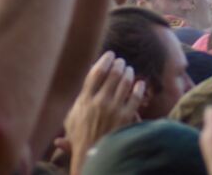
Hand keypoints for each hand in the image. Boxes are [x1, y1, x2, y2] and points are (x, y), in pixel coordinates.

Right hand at [62, 51, 145, 172]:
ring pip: (125, 82)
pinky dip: (139, 87)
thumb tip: (83, 81)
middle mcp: (100, 102)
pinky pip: (136, 97)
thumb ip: (76, 101)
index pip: (96, 73)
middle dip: (119, 64)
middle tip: (121, 62)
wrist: (92, 156)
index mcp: (85, 100)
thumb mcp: (71, 119)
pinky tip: (140, 84)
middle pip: (113, 74)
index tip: (110, 55)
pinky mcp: (126, 117)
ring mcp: (114, 109)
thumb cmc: (80, 138)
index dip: (105, 60)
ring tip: (129, 70)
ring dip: (129, 72)